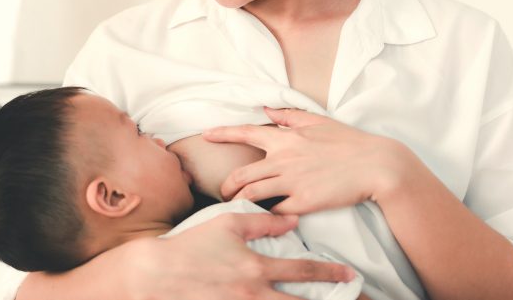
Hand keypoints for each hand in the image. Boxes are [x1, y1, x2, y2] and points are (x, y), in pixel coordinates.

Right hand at [126, 212, 355, 299]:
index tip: (349, 275)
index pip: (302, 272)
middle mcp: (254, 294)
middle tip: (353, 299)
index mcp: (256, 268)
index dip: (330, 274)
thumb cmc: (194, 245)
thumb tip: (292, 221)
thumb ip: (262, 221)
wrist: (159, 273)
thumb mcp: (227, 224)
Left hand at [203, 107, 414, 213]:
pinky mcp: (303, 202)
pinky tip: (261, 217)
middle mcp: (283, 159)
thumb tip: (266, 108)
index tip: (206, 135)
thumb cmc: (349, 142)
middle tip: (223, 192)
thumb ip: (289, 116)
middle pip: (240, 174)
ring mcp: (292, 181)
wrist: (377, 165)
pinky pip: (273, 210)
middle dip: (226, 186)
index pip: (245, 133)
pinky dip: (264, 213)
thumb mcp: (318, 122)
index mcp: (286, 138)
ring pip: (251, 193)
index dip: (222, 133)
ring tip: (235, 207)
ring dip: (238, 201)